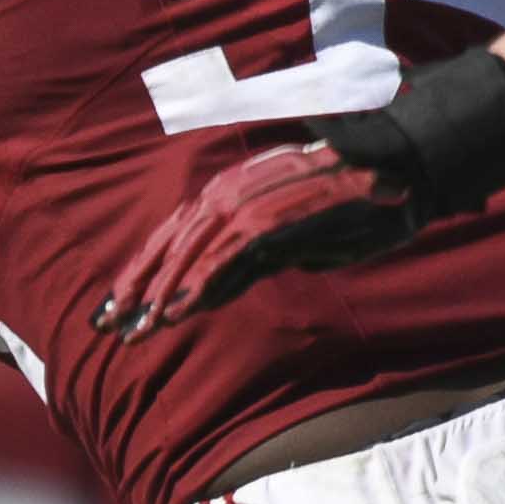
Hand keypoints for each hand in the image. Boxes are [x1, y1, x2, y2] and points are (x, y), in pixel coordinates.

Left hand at [95, 135, 420, 337]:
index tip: (114, 304)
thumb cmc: (347, 203)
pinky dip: (196, 288)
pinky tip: (174, 314)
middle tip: (106, 325)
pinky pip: (224, 262)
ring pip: (189, 257)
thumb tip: (204, 296)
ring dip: (158, 297)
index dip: (142, 269)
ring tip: (134, 331)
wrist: (398, 172)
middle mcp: (231, 193)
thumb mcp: (285, 236)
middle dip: (135, 287)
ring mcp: (250, 207)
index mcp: (229, 191)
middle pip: (170, 245)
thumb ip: (243, 261)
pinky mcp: (272, 225)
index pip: (173, 234)